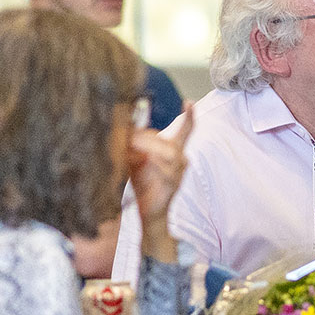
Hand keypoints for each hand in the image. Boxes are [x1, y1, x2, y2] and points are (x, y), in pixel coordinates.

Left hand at [131, 102, 193, 261]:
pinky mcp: (173, 185)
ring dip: (148, 150)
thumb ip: (134, 144)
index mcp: (174, 152)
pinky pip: (166, 171)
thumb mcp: (136, 159)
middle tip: (128, 140)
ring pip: (168, 154)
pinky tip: (142, 166)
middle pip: (168, 142)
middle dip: (146, 139)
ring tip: (131, 152)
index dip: (189, 117)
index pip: (185, 132)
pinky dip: (153, 166)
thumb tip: (124, 129)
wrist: (148, 212)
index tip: (190, 102)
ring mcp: (179, 174)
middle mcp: (181, 161)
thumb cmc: (143, 184)